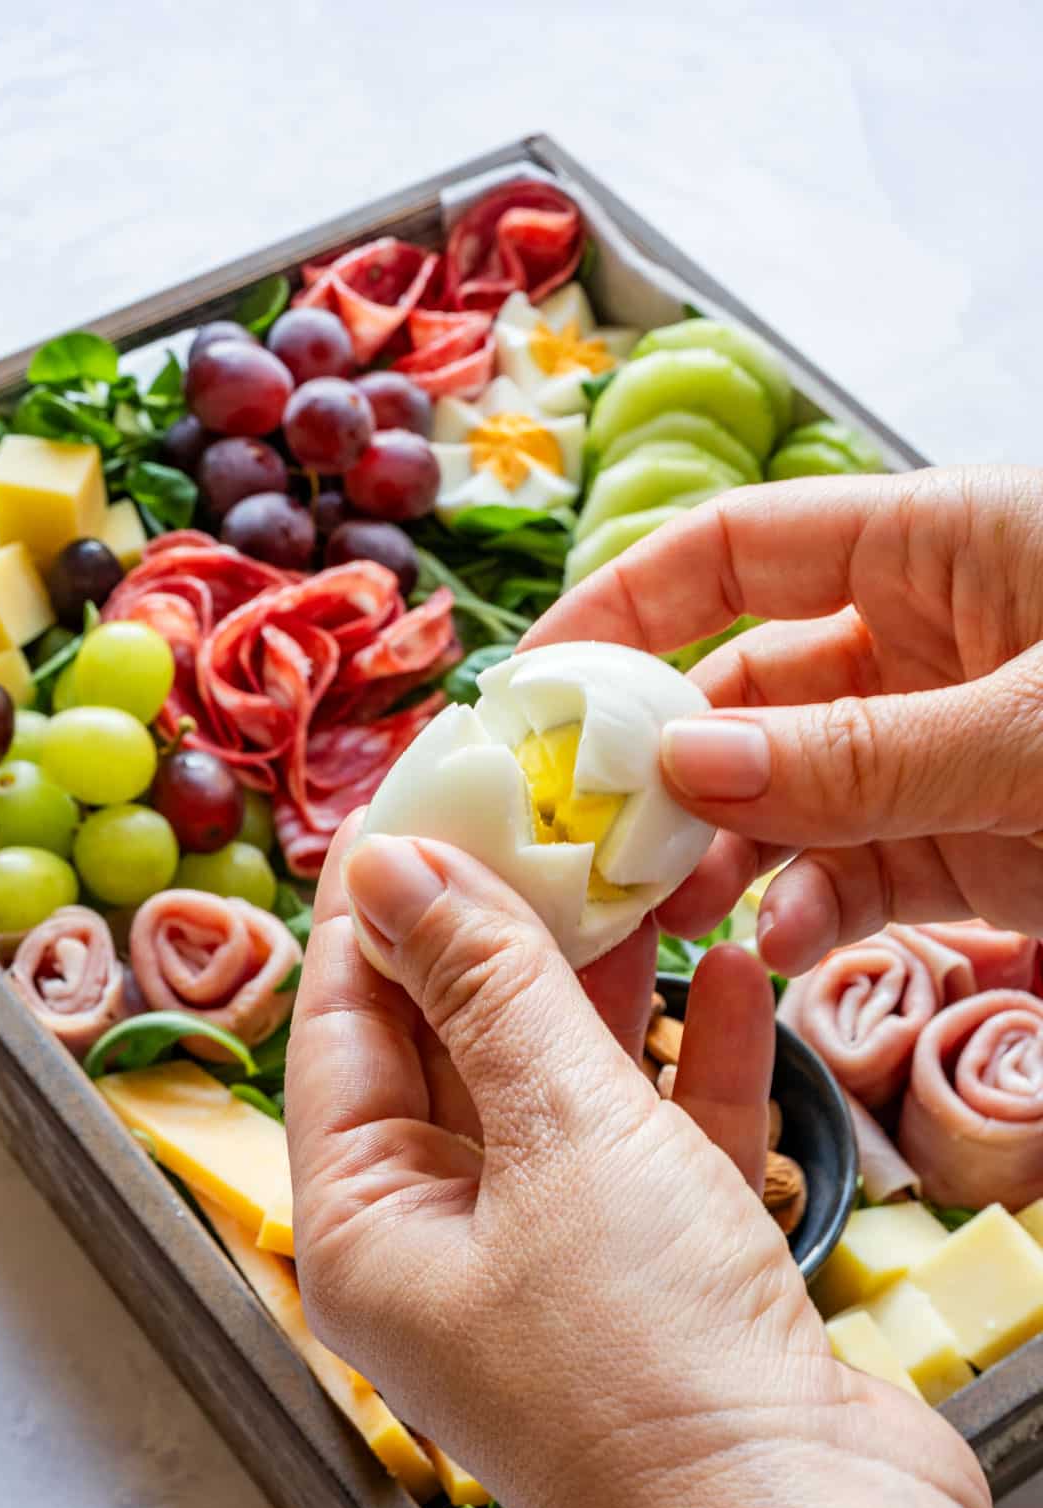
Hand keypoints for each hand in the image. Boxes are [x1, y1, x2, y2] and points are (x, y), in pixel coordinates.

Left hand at [286, 817, 987, 1507]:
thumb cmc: (650, 1367)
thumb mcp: (558, 1134)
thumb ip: (485, 987)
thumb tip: (394, 869)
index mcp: (367, 1233)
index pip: (341, 1036)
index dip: (372, 915)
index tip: (410, 811)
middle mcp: (446, 1251)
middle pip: (448, 1054)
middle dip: (493, 936)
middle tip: (530, 823)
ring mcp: (555, 1265)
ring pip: (559, 1090)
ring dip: (599, 988)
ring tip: (630, 874)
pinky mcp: (658, 1274)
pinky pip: (655, 1142)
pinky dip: (689, 1064)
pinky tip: (728, 979)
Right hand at [525, 466, 1042, 972]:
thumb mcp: (1033, 723)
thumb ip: (863, 751)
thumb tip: (681, 763)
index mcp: (930, 548)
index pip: (734, 551)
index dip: (624, 605)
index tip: (534, 680)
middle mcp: (921, 641)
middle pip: (741, 693)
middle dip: (661, 767)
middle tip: (594, 836)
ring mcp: (940, 749)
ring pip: (786, 798)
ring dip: (721, 855)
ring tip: (673, 911)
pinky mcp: (971, 842)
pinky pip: (858, 873)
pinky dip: (809, 909)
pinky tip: (780, 941)